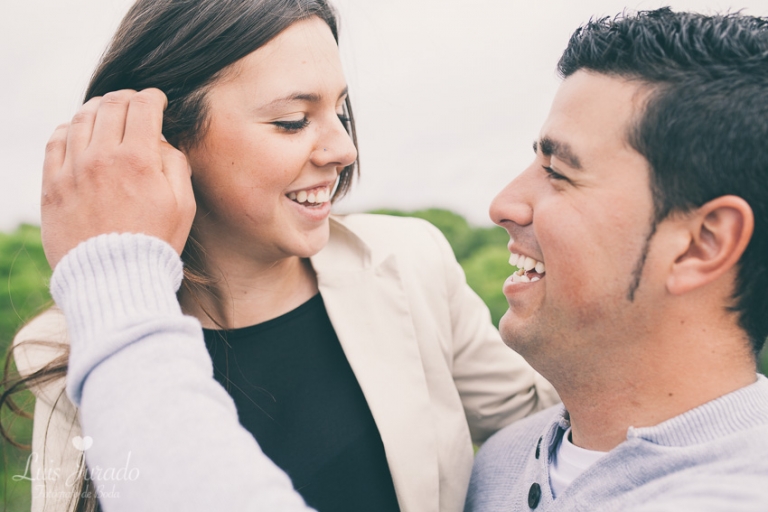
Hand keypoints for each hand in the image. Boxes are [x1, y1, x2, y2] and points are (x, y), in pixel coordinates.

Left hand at [41, 88, 195, 268]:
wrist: (114, 277)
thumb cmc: (155, 243)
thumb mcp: (183, 205)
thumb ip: (176, 164)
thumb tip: (160, 141)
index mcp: (138, 159)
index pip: (143, 107)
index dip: (153, 97)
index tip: (157, 100)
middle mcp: (101, 157)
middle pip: (111, 105)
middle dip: (126, 98)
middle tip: (134, 103)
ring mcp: (73, 170)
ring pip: (80, 118)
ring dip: (97, 109)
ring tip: (106, 113)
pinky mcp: (52, 185)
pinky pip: (55, 142)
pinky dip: (67, 129)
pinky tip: (77, 133)